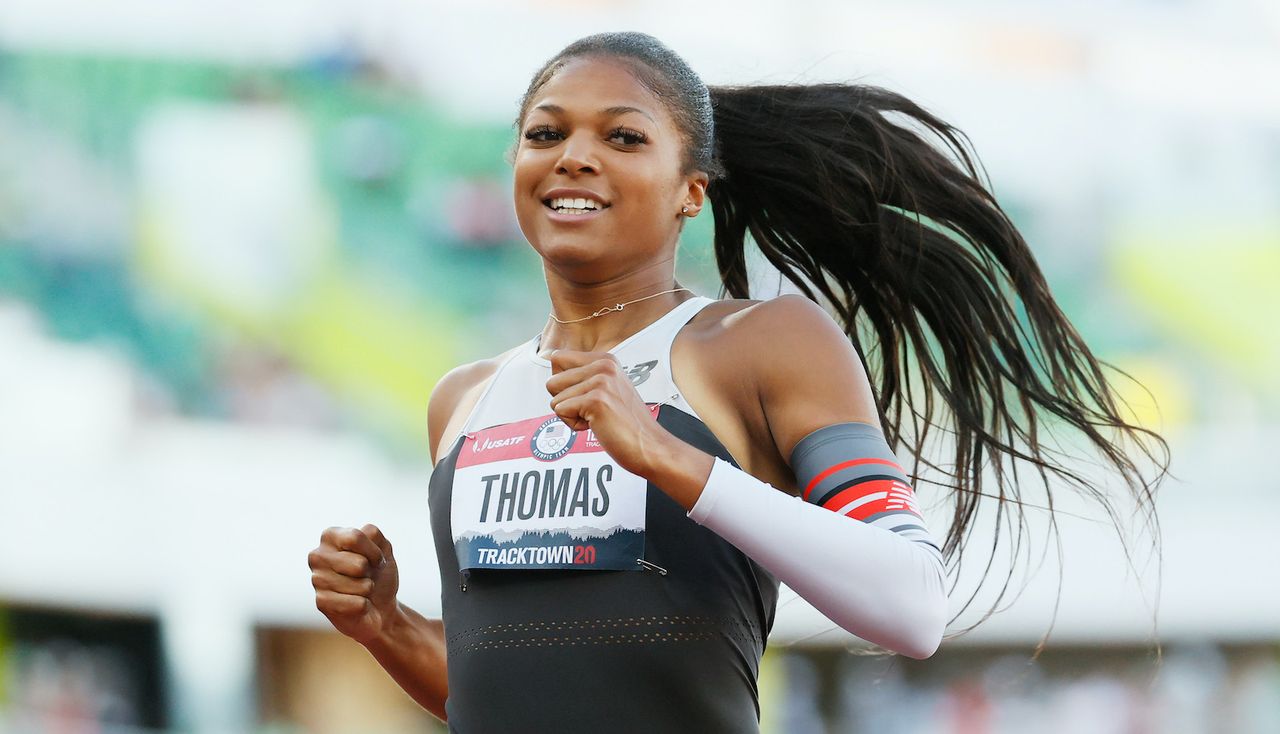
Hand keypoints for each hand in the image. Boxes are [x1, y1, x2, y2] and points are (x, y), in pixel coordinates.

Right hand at [308, 524, 399, 645]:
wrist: (380, 606)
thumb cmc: (378, 574)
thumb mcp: (383, 548)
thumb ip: (372, 534)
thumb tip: (356, 537)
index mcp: (330, 536)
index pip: (355, 538)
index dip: (374, 552)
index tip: (376, 560)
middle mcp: (318, 556)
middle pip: (360, 564)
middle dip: (370, 573)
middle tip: (365, 576)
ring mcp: (317, 579)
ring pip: (361, 585)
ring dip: (368, 589)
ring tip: (360, 590)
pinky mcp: (321, 602)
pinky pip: (358, 603)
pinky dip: (364, 605)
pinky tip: (356, 604)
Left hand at [544, 349, 673, 476]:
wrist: (649, 446)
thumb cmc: (625, 423)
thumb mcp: (607, 388)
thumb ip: (584, 375)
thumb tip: (552, 360)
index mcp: (605, 359)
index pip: (557, 357)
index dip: (562, 383)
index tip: (584, 397)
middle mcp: (603, 365)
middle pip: (552, 380)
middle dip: (564, 402)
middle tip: (591, 411)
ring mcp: (601, 381)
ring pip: (554, 399)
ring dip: (571, 415)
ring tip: (597, 418)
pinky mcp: (596, 400)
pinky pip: (561, 411)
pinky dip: (574, 425)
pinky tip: (597, 426)